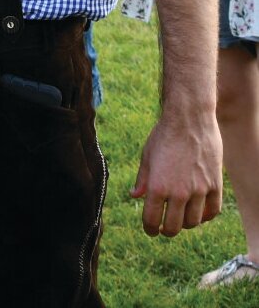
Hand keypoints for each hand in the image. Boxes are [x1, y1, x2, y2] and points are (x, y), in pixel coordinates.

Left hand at [131, 109, 221, 236]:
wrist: (189, 120)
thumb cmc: (163, 136)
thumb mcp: (147, 157)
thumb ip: (143, 180)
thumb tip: (135, 196)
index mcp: (158, 187)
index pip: (152, 220)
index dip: (149, 229)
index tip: (150, 230)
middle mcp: (179, 192)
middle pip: (174, 227)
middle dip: (166, 230)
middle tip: (164, 228)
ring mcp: (200, 190)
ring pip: (194, 222)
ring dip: (186, 224)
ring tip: (180, 217)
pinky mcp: (215, 185)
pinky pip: (212, 211)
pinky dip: (205, 217)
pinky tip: (198, 213)